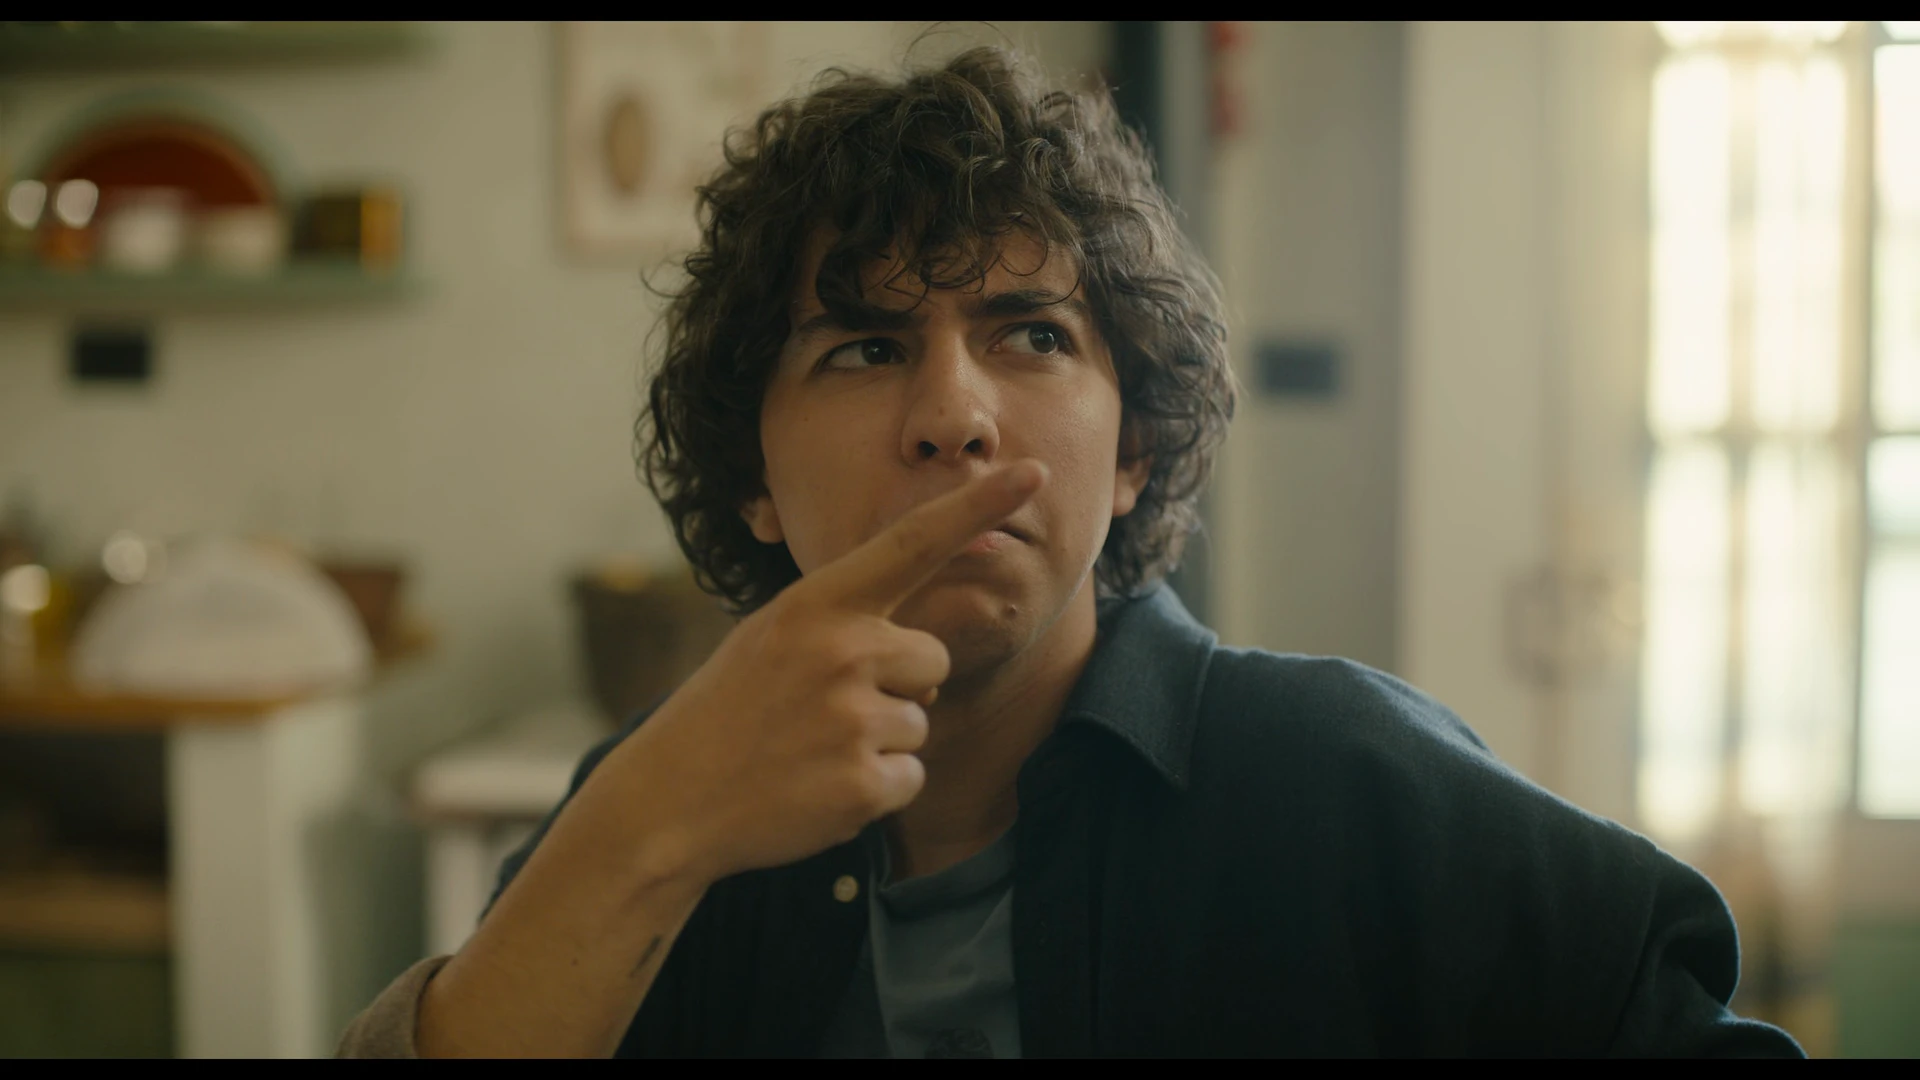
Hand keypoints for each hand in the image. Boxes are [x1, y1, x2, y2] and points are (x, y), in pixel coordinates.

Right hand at [611, 459, 1048, 886]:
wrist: (666, 803)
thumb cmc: (729, 713)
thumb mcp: (775, 639)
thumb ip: (848, 627)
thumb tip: (926, 662)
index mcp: (815, 604)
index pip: (912, 542)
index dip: (977, 506)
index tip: (1033, 472)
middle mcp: (840, 650)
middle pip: (931, 658)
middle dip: (899, 686)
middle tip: (822, 711)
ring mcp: (851, 719)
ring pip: (920, 723)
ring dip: (878, 744)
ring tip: (808, 752)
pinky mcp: (862, 786)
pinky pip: (911, 779)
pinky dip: (874, 792)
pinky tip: (816, 790)